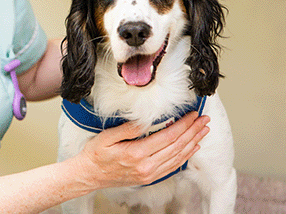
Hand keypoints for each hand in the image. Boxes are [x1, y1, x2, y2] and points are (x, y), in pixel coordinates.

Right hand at [73, 111, 209, 188]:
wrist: (90, 175)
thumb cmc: (96, 155)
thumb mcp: (106, 137)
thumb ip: (127, 129)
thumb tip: (145, 121)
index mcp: (136, 154)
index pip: (167, 137)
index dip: (183, 125)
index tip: (191, 115)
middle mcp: (146, 166)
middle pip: (177, 147)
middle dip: (193, 132)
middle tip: (204, 121)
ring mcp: (149, 174)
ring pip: (178, 157)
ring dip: (192, 143)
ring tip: (202, 132)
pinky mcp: (149, 177)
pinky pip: (172, 166)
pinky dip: (184, 156)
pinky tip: (190, 148)